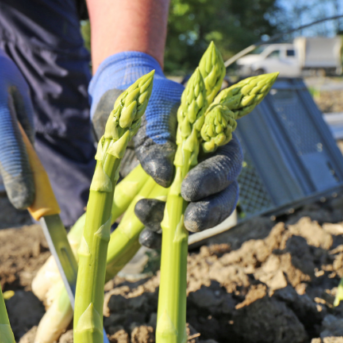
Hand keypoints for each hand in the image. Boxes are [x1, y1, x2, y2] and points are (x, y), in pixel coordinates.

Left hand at [89, 52, 241, 245]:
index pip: (225, 163)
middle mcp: (206, 167)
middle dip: (208, 212)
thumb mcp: (143, 115)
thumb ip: (155, 140)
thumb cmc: (137, 103)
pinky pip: (172, 226)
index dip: (212, 179)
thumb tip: (165, 176)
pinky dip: (161, 237)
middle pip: (224, 196)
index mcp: (211, 139)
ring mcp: (187, 188)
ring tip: (142, 212)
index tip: (186, 188)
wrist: (116, 111)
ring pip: (198, 215)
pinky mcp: (166, 203)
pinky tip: (145, 240)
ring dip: (176, 223)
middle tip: (189, 222)